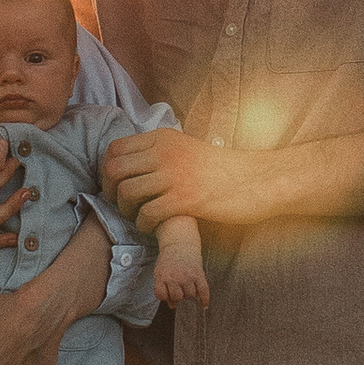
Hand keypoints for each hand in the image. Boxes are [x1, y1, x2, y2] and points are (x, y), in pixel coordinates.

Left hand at [104, 125, 265, 238]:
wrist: (257, 180)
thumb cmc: (222, 170)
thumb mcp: (187, 148)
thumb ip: (160, 152)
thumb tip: (129, 165)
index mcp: (163, 138)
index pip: (115, 149)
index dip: (107, 172)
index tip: (115, 187)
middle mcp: (165, 152)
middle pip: (114, 170)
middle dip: (110, 192)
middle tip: (123, 206)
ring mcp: (174, 175)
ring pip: (126, 193)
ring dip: (126, 211)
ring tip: (139, 217)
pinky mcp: (185, 199)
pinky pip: (147, 214)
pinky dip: (143, 225)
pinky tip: (153, 226)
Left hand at [154, 254, 210, 308]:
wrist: (180, 243)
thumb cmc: (169, 260)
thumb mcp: (161, 272)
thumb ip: (163, 288)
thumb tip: (172, 306)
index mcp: (162, 276)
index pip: (161, 295)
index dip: (164, 296)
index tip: (167, 291)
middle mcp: (174, 277)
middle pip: (177, 297)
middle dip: (178, 295)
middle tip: (179, 287)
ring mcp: (187, 276)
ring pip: (190, 295)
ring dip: (189, 294)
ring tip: (188, 286)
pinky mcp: (199, 274)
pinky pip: (203, 291)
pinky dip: (204, 300)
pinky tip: (203, 305)